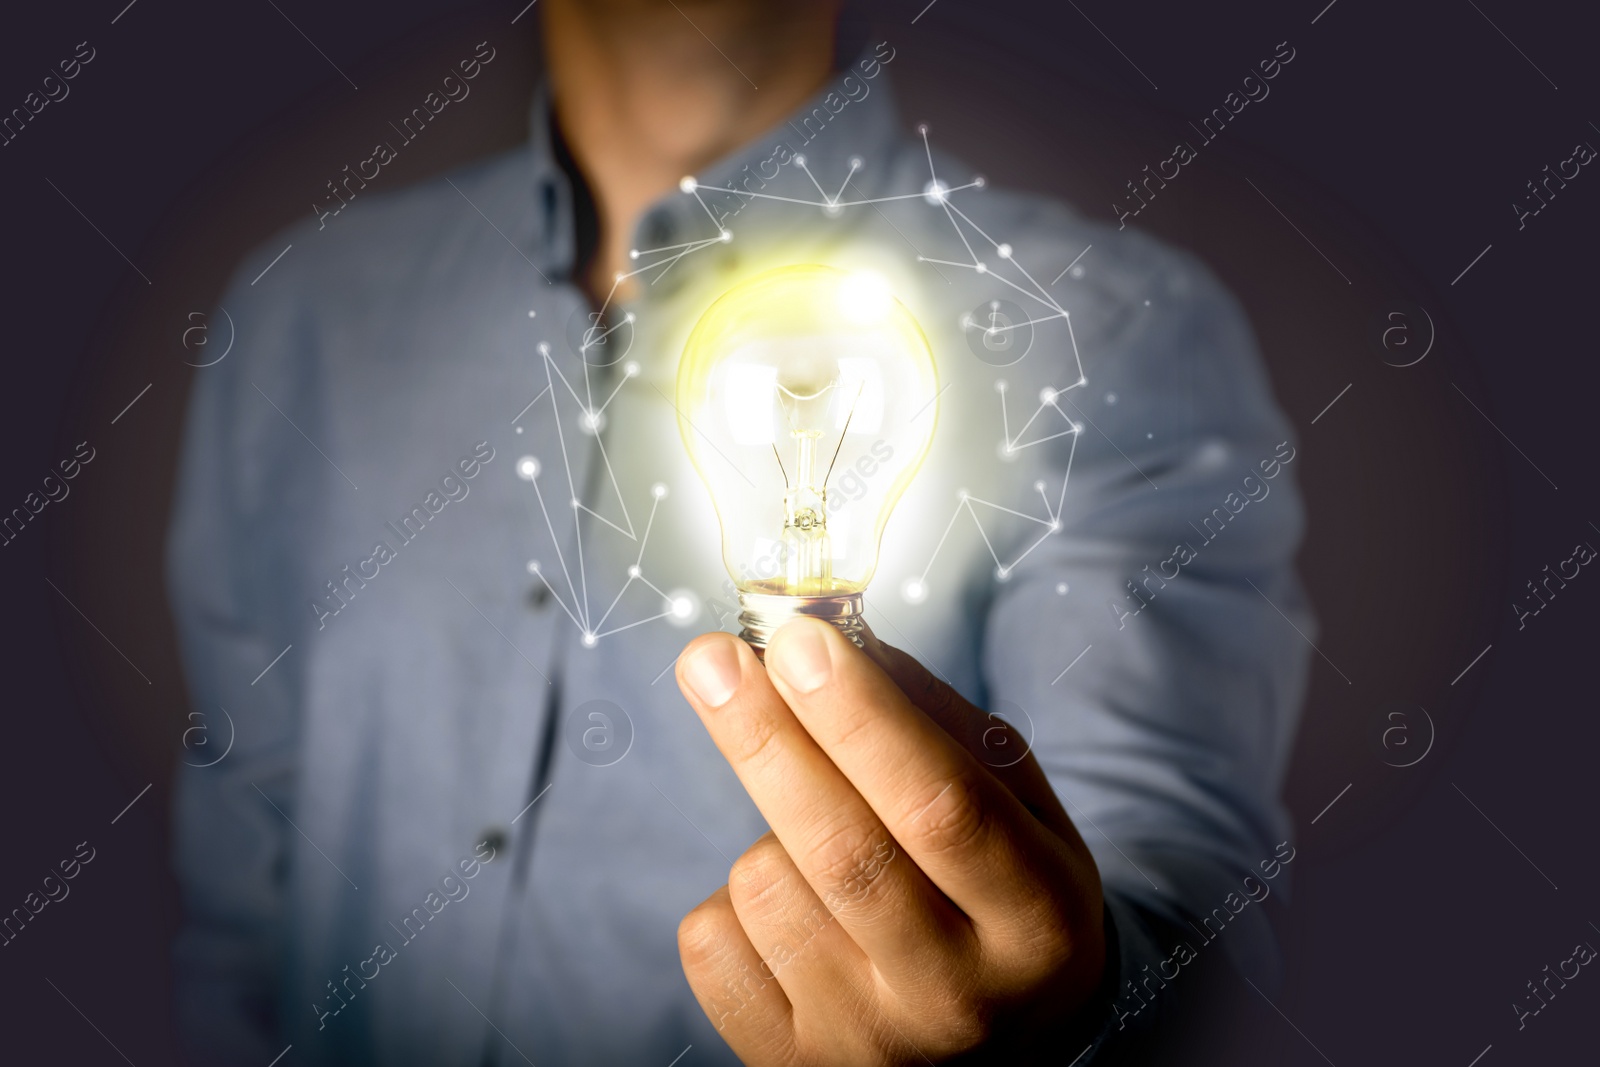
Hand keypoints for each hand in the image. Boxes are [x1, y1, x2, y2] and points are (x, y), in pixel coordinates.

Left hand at [674, 618, 1106, 1064]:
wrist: (995, 1046)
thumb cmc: (1001, 893)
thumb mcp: (1018, 804)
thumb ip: (936, 721)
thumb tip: (828, 641)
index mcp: (1036, 921)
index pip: (942, 806)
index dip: (862, 717)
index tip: (799, 640)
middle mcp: (958, 997)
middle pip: (844, 852)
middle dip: (767, 737)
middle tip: (711, 658)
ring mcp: (869, 1043)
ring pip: (766, 886)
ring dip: (766, 827)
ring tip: (818, 844)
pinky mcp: (786, 1063)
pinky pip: (712, 941)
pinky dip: (730, 899)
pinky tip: (790, 908)